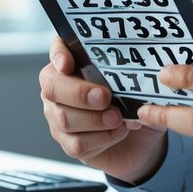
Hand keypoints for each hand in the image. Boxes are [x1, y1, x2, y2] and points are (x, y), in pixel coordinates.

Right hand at [37, 37, 166, 183]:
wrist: (139, 139)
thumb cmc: (133, 103)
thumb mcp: (139, 84)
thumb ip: (134, 73)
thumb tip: (139, 71)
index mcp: (75, 65)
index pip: (57, 49)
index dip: (58, 54)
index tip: (68, 64)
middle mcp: (60, 89)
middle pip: (53, 87)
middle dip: (79, 93)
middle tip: (105, 97)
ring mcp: (59, 117)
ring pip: (64, 118)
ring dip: (95, 119)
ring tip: (118, 118)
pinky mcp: (68, 143)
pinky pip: (77, 143)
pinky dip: (102, 138)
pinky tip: (118, 132)